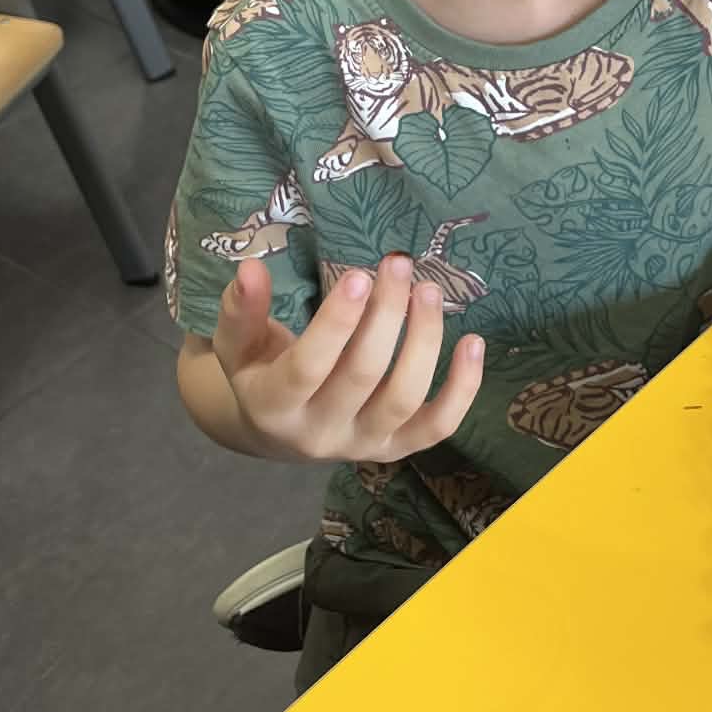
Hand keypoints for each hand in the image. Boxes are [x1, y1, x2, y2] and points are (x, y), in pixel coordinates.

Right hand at [212, 255, 484, 464]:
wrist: (278, 430)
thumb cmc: (261, 371)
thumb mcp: (238, 343)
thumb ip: (241, 309)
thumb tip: (249, 270)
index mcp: (274, 406)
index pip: (308, 367)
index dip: (336, 323)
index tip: (358, 275)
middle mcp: (319, 434)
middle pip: (362, 375)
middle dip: (386, 314)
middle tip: (398, 263)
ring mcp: (363, 445)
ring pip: (404, 398)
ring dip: (424, 340)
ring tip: (427, 290)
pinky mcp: (398, 448)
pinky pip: (439, 425)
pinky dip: (463, 388)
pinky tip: (473, 341)